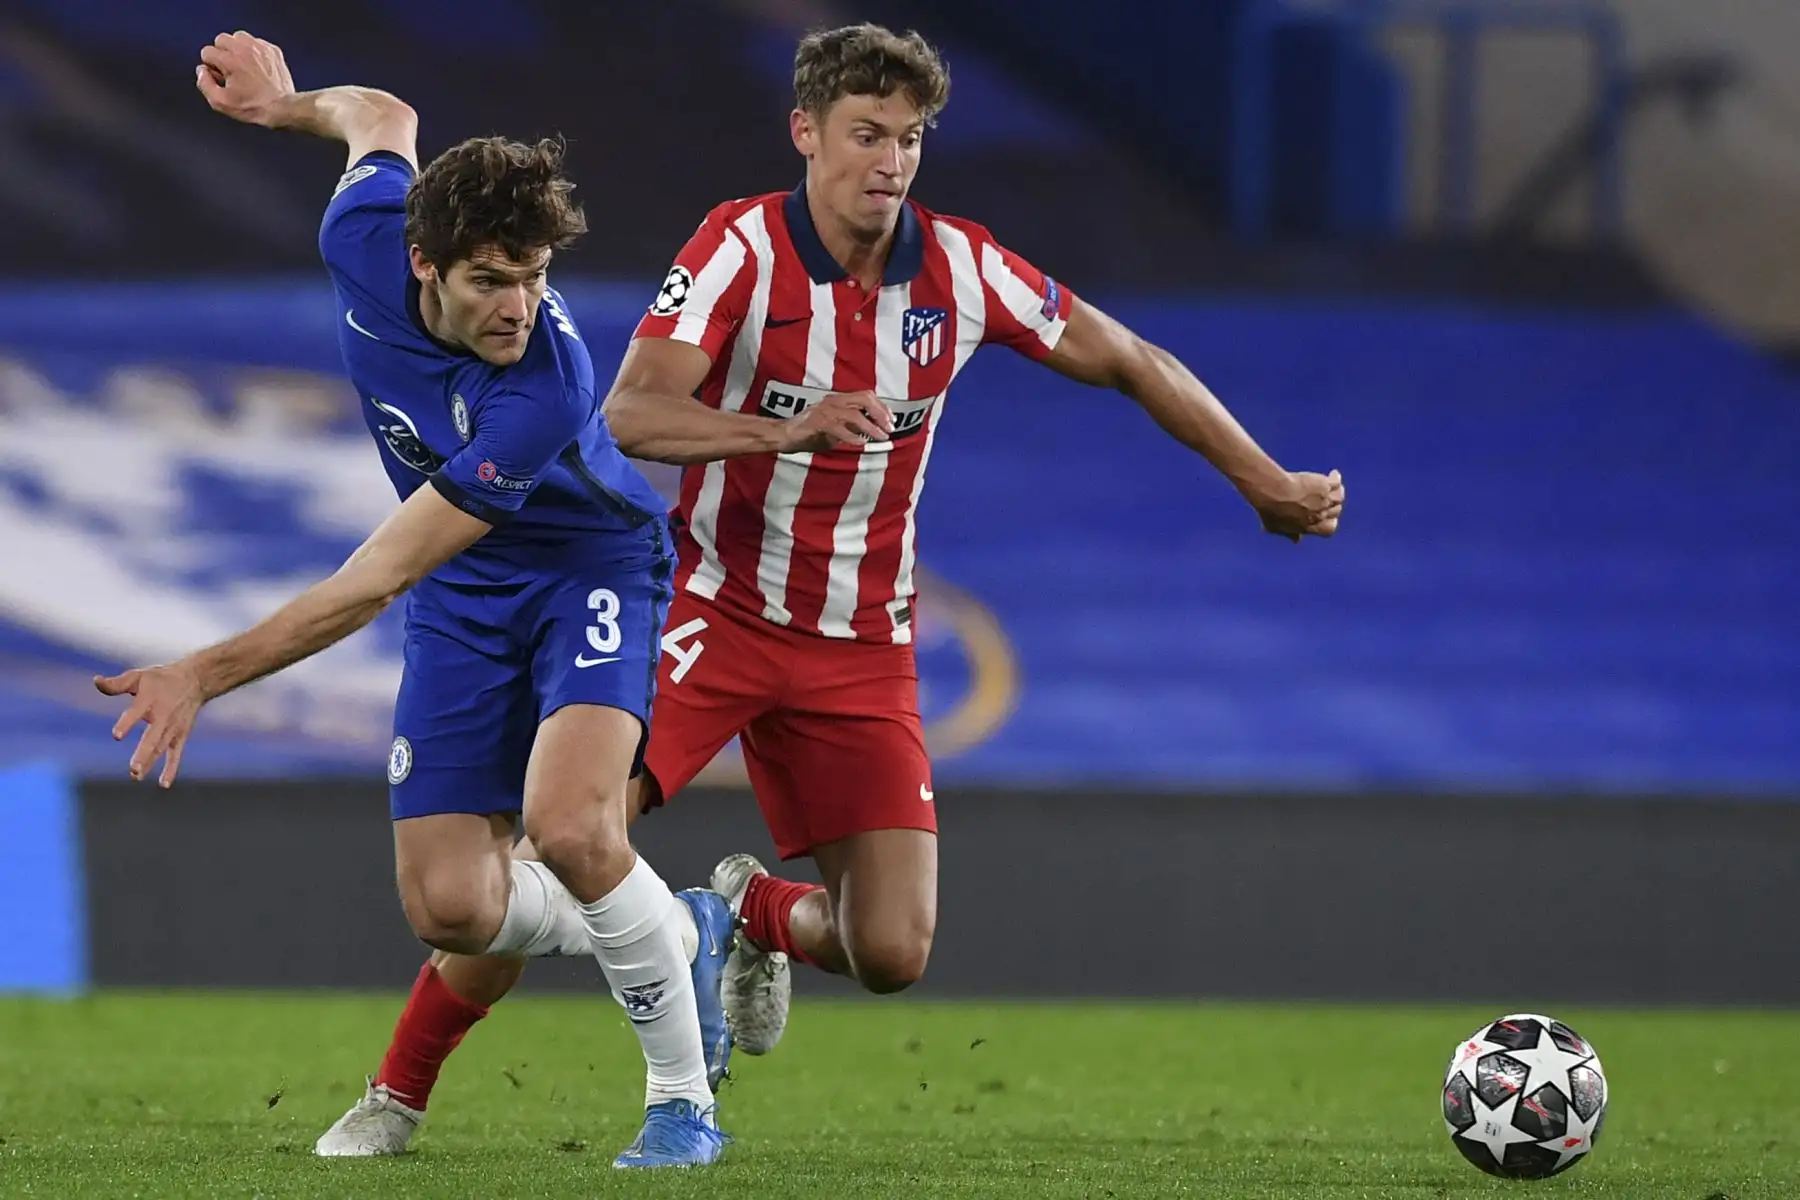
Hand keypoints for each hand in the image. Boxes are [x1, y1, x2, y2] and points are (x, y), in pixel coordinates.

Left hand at [95, 661, 207, 787]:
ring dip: (150, 762)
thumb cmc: (160, 679)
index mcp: (150, 700)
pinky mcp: (180, 735)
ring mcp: (173, 728)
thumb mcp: (139, 676)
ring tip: (136, 776)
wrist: (195, 681)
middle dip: (144, 753)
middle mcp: (163, 716)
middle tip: (134, 768)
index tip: (116, 735)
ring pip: (160, 748)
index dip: (127, 723)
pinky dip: (171, 768)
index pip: (137, 712)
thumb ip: (116, 683)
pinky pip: (176, 754)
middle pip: (153, 737)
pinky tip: (163, 784)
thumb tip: (95, 681)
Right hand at [195, 31, 295, 126]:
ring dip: (236, 48)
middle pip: (221, 39)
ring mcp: (260, 48)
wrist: (282, 108)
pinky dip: (253, 51)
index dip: (211, 66)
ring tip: (242, 65)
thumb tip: (201, 70)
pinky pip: (256, 42)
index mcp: (230, 60)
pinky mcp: (273, 50)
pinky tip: (256, 66)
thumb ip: (204, 84)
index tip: (221, 77)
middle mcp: (244, 49)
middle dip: (222, 53)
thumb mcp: (221, 102)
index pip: (207, 52)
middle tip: (230, 70)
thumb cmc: (253, 107)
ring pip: (239, 37)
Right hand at [778, 390, 893, 452]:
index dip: (882, 407)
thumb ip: (852, 426)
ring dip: (871, 427)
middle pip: (864, 399)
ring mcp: (824, 410)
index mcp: (838, 400)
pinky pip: (838, 428)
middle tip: (890, 429)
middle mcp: (833, 401)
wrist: (784, 435)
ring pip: (854, 414)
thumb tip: (872, 430)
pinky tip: (860, 444)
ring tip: (881, 438)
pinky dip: (852, 436)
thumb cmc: (810, 433)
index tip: (892, 420)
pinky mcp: (817, 423)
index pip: (866, 396)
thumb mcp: (836, 427)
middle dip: (881, 413)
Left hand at [1249, 469, 1343, 541]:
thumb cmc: (1271, 510)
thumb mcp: (1275, 527)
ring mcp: (1324, 499)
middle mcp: (1320, 514)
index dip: (1330, 523)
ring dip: (1338, 492)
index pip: (1329, 529)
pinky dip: (1336, 478)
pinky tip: (1334, 474)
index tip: (1327, 518)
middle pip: (1336, 511)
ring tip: (1334, 486)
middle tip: (1328, 499)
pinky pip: (1336, 482)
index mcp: (1309, 526)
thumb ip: (1288, 534)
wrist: (1274, 492)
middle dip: (1333, 506)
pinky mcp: (1324, 485)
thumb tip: (1296, 540)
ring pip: (1339, 496)